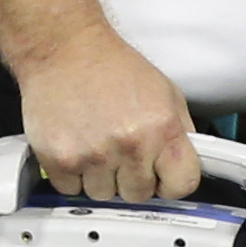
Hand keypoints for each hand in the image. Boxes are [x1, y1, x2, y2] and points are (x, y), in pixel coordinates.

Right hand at [17, 29, 200, 201]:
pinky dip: (72, 176)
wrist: (65, 51)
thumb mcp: (166, 95)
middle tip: (122, 153)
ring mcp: (92, 155)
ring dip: (101, 178)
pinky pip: (70, 189)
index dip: (172, 183)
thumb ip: (180, 132)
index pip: (183, 185)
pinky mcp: (59, 159)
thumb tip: (186, 163)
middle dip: (133, 178)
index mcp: (163, 129)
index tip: (163, 177)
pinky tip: (76, 148)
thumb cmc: (114, 69)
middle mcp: (130, 145)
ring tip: (97, 146)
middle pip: (139, 194)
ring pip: (103, 195)